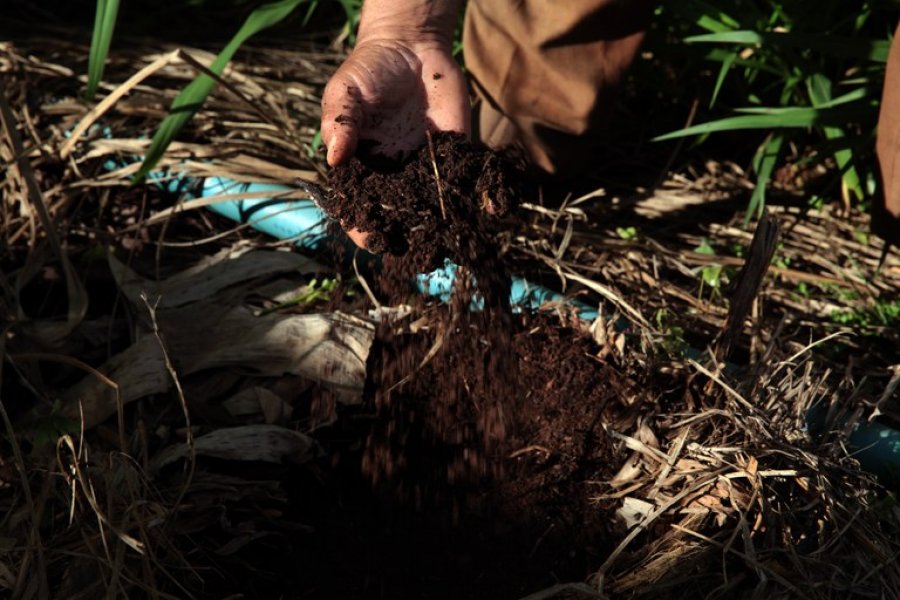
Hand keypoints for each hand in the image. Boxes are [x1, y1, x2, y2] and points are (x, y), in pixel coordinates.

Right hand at [320, 38, 469, 247]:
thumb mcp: (344, 91)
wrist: (411, 48)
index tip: (373, 241)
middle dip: (410, 239)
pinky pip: (470, 182)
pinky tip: (492, 208)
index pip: (358, 210)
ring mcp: (425, 171)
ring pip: (436, 209)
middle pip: (399, 219)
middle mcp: (394, 178)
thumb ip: (340, 123)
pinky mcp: (457, 157)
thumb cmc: (368, 71)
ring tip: (456, 243)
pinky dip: (483, 197)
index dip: (363, 229)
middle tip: (421, 253)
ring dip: (447, 227)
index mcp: (362, 170)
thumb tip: (333, 158)